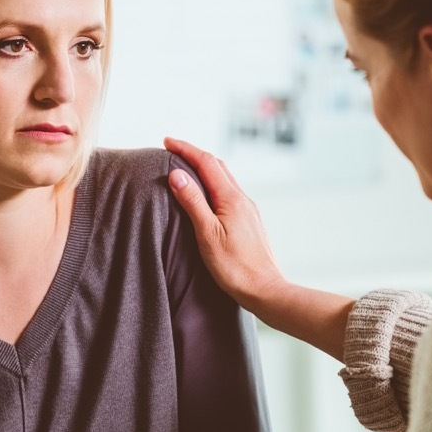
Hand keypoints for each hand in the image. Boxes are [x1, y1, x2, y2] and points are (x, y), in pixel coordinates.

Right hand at [163, 137, 287, 313]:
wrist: (264, 290)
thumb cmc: (234, 267)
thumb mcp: (206, 234)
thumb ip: (192, 202)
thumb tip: (177, 174)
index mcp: (231, 198)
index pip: (206, 162)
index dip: (185, 149)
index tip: (166, 141)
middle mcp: (242, 199)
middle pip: (217, 166)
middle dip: (194, 154)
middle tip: (172, 150)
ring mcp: (247, 210)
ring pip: (224, 179)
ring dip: (204, 168)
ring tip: (185, 168)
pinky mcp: (249, 221)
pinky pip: (229, 192)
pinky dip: (213, 184)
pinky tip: (205, 194)